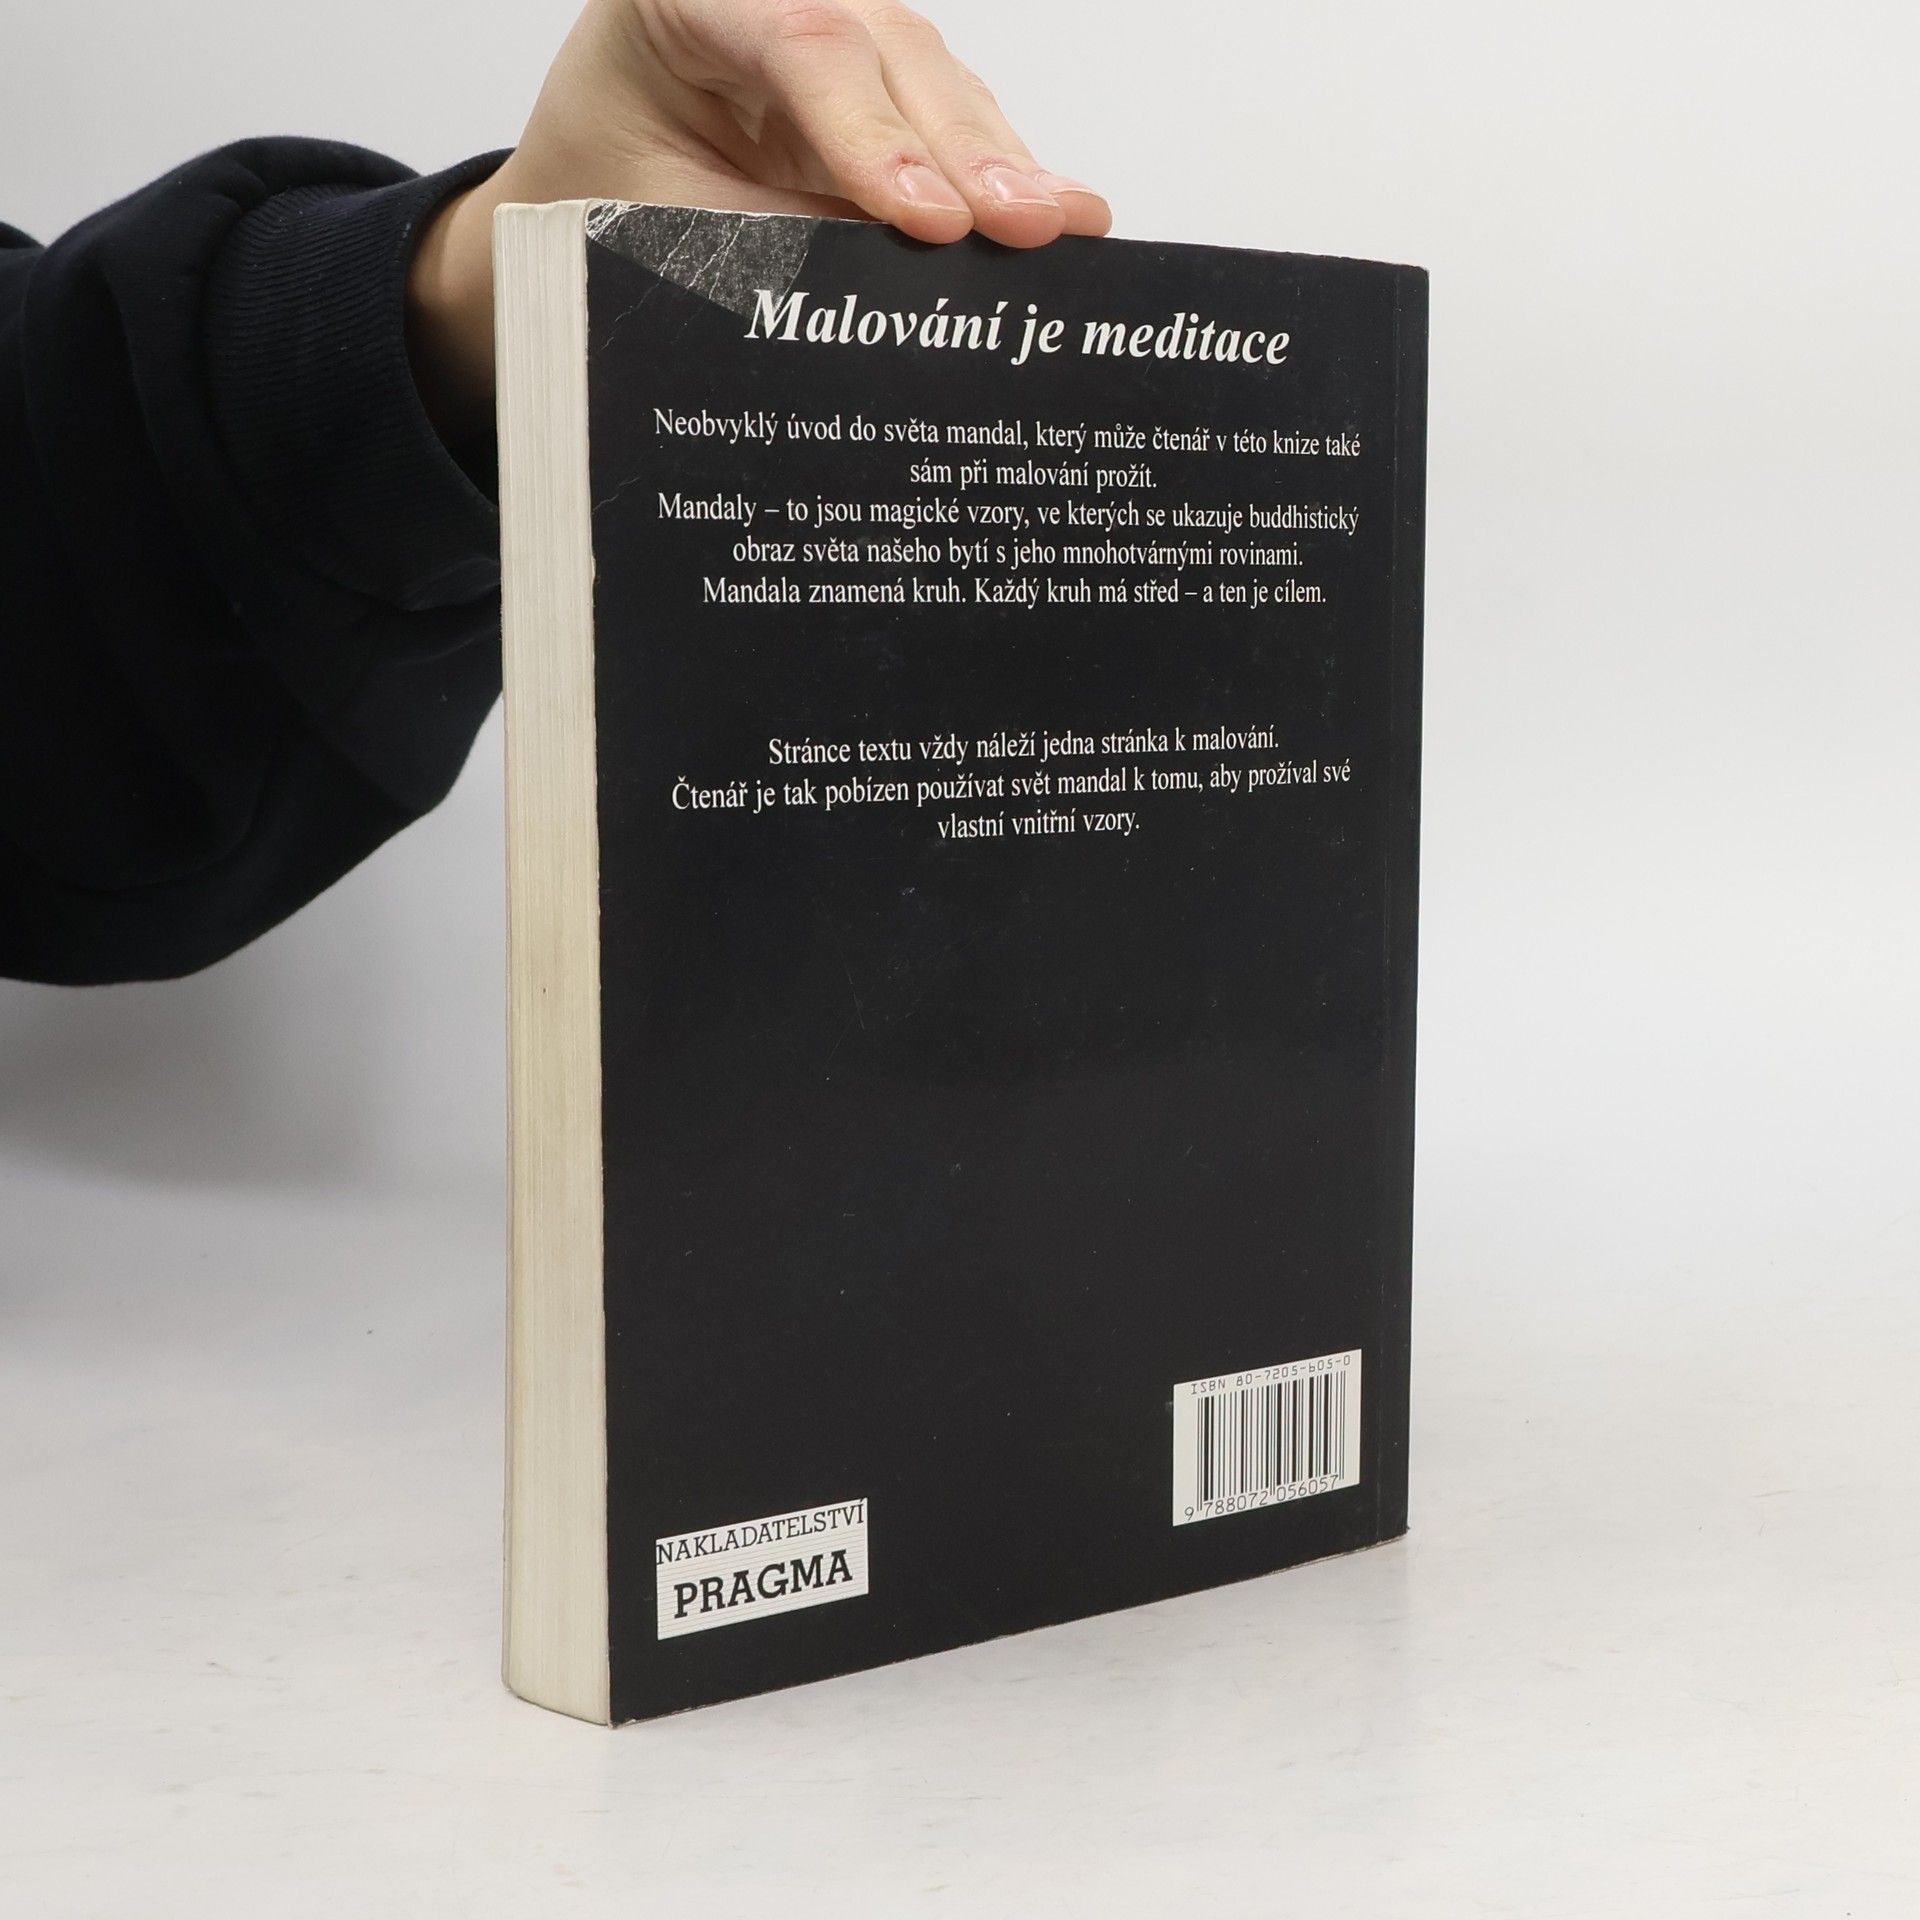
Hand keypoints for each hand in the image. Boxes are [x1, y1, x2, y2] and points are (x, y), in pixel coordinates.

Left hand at [408, 0, 1111, 450]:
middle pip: (892, 54)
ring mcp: (842, 37)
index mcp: (689, 1)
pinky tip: (1059, 214)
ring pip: (937, 83)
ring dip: (1002, 164)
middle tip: (1027, 225)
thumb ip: (769, 240)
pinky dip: (1000, 175)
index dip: (873, 135)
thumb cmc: (604, 192)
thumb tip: (888, 290)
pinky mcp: (881, 92)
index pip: (800, 45)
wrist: (578, 193)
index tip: (928, 220)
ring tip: (1063, 226)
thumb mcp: (661, 224)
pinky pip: (950, 124)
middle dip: (967, 151)